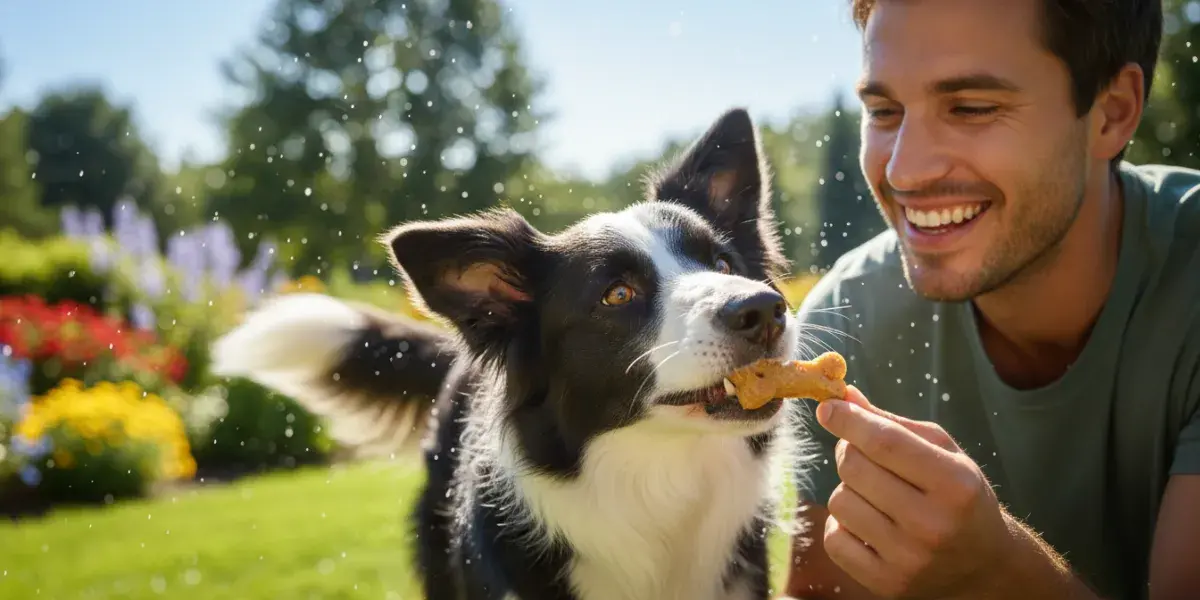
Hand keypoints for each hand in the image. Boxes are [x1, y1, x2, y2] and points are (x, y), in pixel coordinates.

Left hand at [814, 386, 1013, 597]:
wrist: (983, 566)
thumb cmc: (960, 498)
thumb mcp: (943, 453)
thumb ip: (893, 424)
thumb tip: (844, 397)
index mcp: (954, 484)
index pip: (884, 442)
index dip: (849, 420)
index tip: (828, 407)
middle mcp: (933, 524)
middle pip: (854, 468)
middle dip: (849, 451)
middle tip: (863, 454)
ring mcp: (909, 559)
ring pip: (839, 501)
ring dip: (848, 490)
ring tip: (876, 495)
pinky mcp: (887, 584)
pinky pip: (833, 539)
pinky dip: (843, 526)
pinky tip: (869, 524)